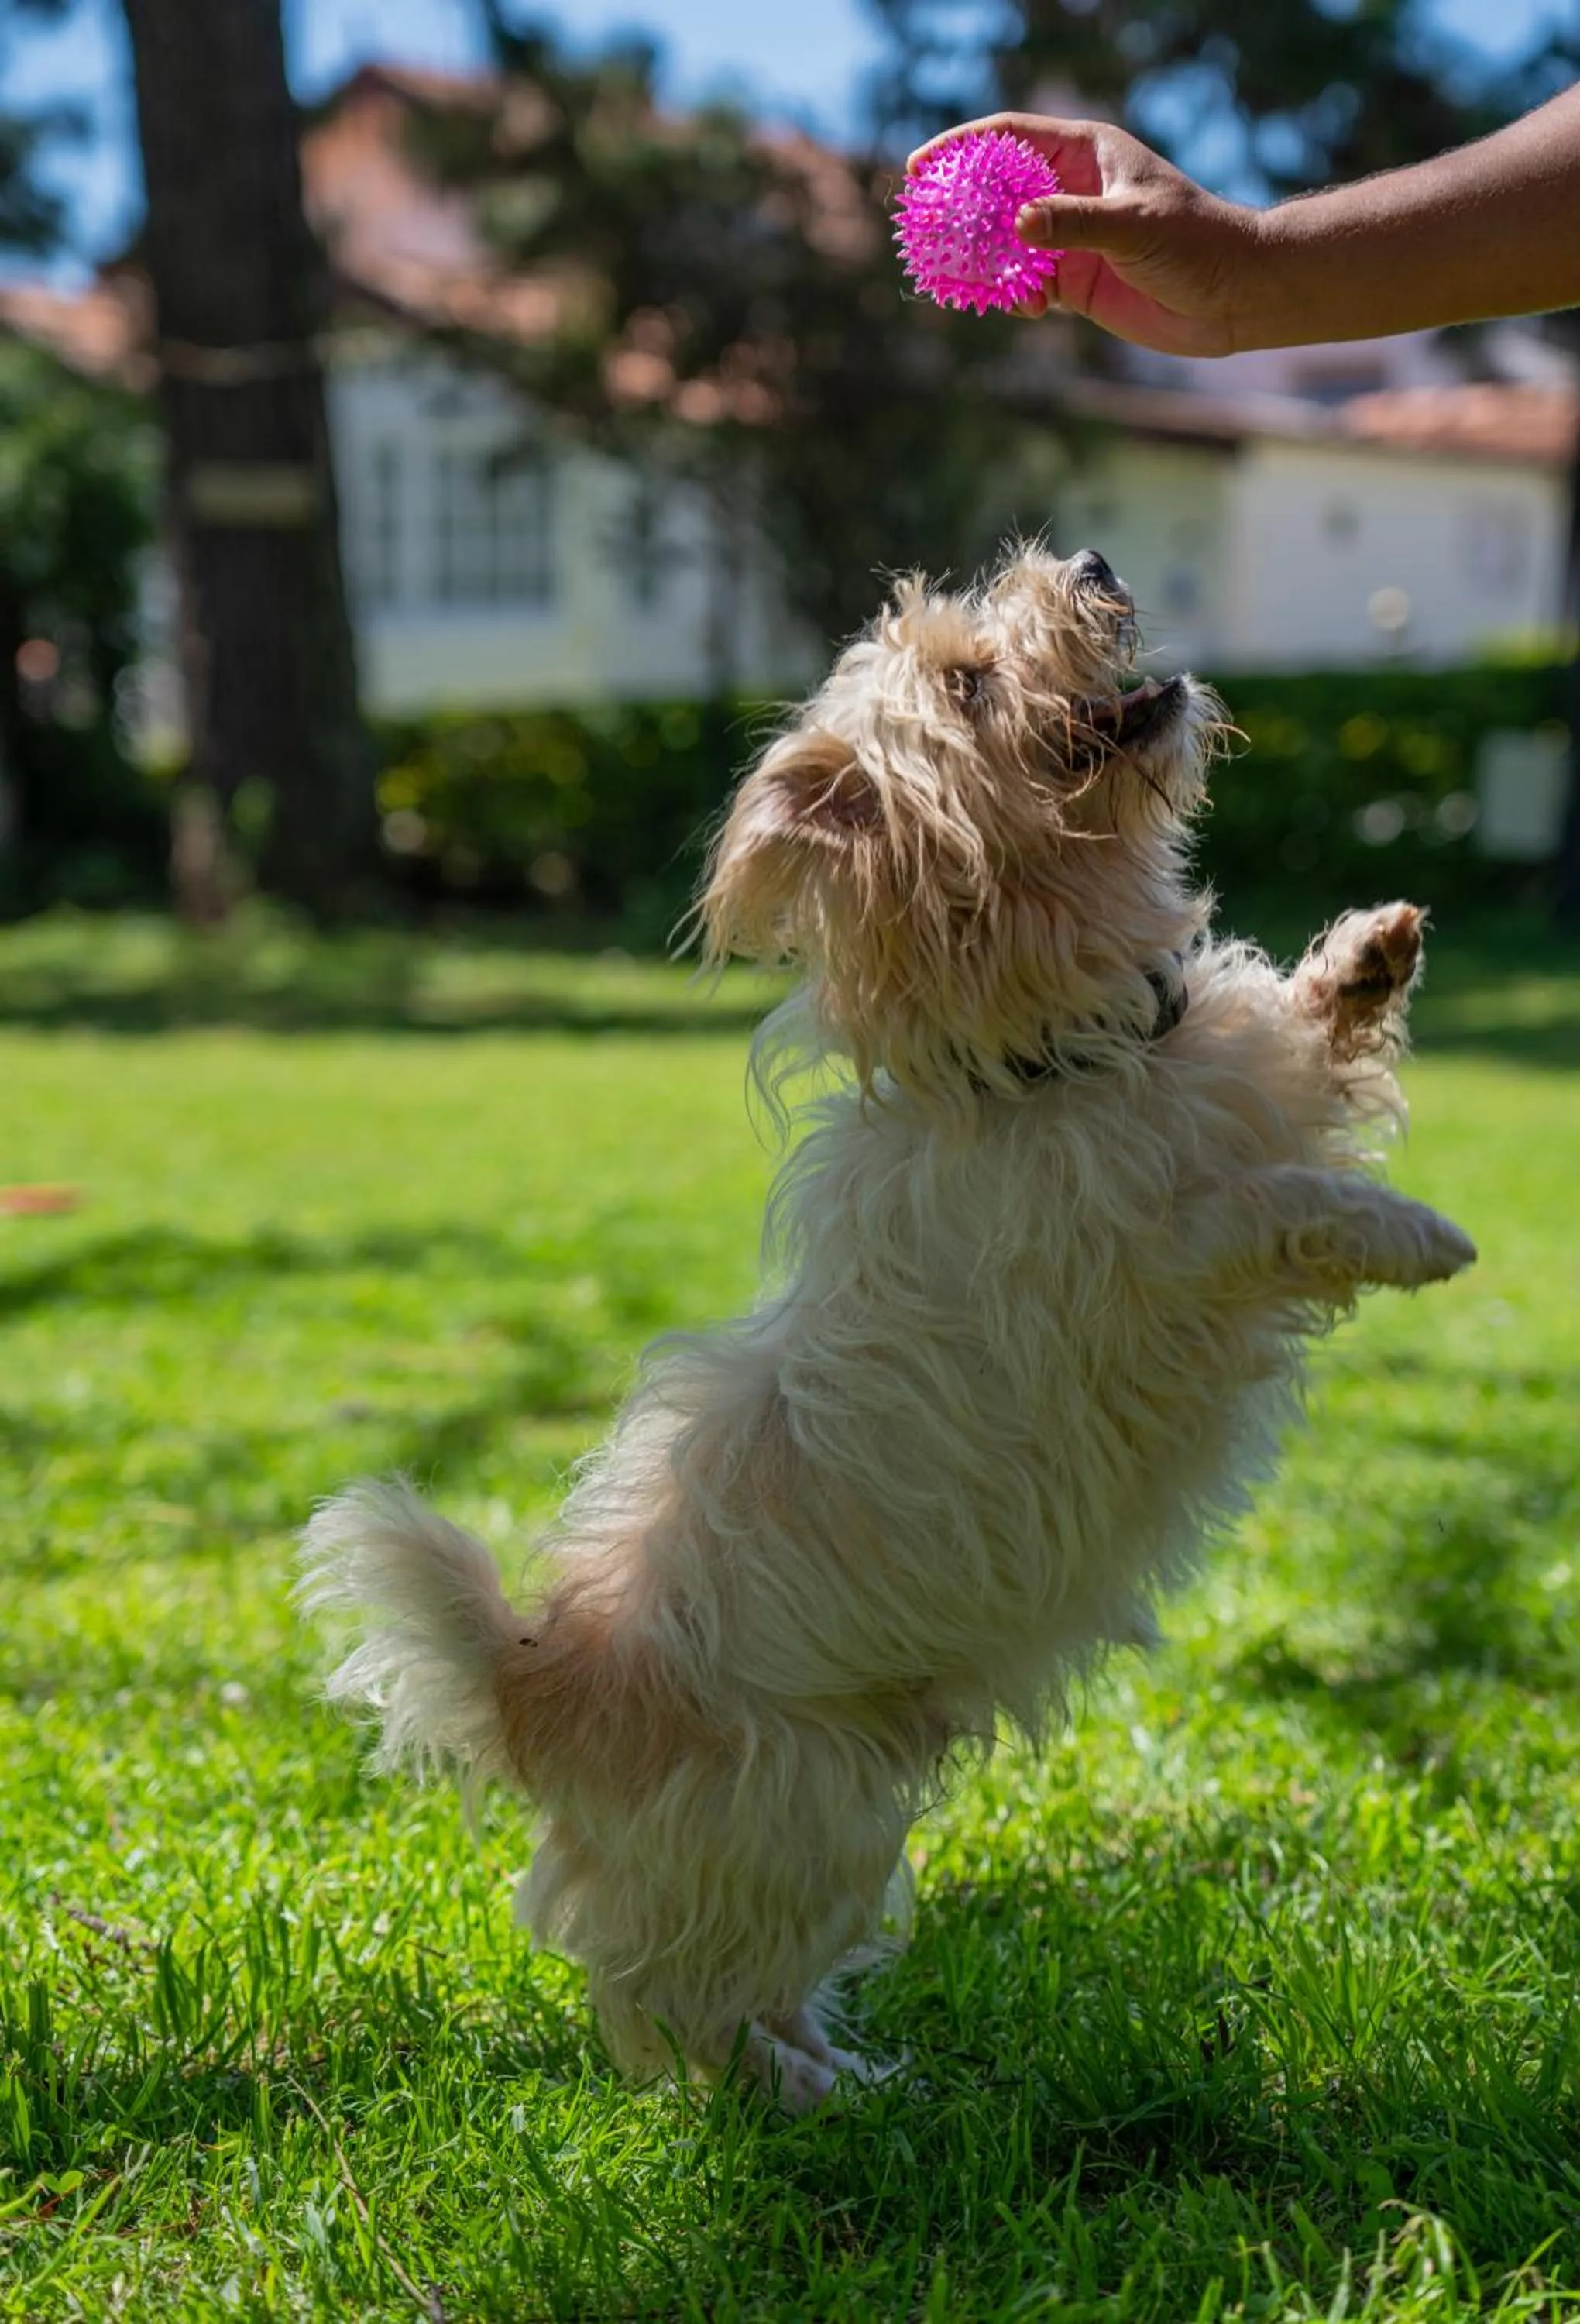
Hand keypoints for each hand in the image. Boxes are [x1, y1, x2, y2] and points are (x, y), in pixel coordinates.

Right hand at [907, 113, 1261, 357]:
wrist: (1232, 296)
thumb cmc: (1194, 242)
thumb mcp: (1133, 223)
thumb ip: (1074, 222)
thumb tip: (1019, 224)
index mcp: (1085, 153)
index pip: (1010, 138)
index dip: (964, 148)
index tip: (923, 168)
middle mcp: (1072, 191)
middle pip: (998, 191)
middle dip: (962, 211)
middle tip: (924, 232)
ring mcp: (1070, 237)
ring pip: (1007, 243)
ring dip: (983, 262)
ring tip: (962, 280)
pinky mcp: (1075, 282)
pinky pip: (1026, 285)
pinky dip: (1014, 296)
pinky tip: (1023, 309)